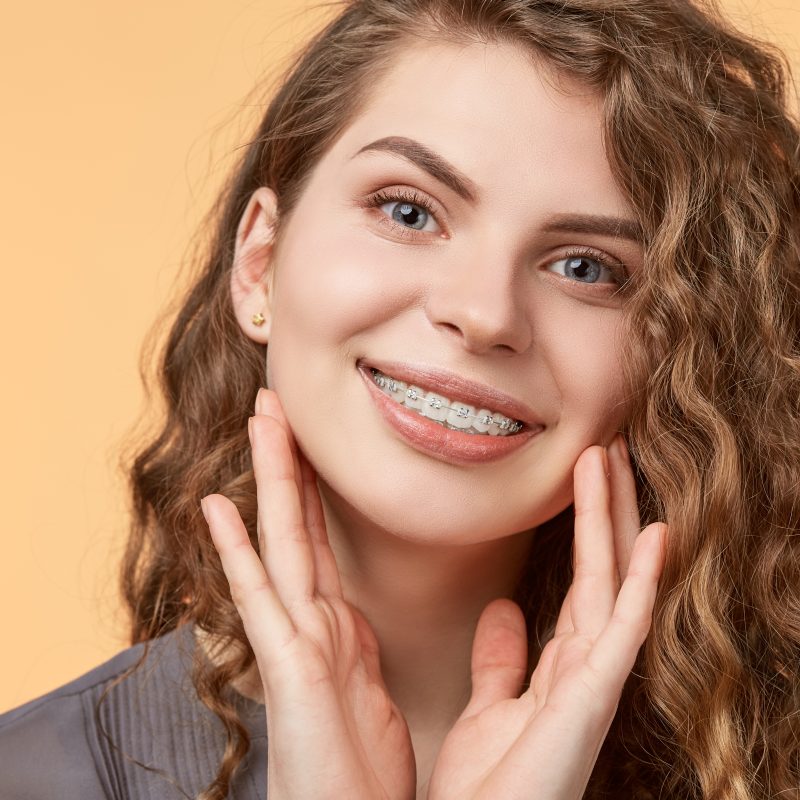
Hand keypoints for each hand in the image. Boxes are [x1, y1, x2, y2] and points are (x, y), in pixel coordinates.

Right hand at [201, 388, 414, 799]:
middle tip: (281, 401)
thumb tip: (365, 620)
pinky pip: (261, 598)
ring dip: (271, 477)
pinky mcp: (288, 670)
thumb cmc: (361, 773)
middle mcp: (312, 623)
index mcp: (338, 625)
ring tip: (261, 418)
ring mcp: (296, 642)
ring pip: (281, 540)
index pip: (323, 538)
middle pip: (298, 523)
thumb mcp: (375, 690)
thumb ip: (366, 648)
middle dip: (290, 460)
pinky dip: (236, 551)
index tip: (313, 440)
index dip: (316, 485)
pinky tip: (215, 507)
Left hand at [426, 437, 667, 799]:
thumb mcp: (490, 707)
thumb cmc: (489, 786)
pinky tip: (655, 534)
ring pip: (608, 580)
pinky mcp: (594, 698)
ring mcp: (594, 680)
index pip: (579, 581)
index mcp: (561, 667)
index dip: (583, 529)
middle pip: (597, 568)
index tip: (583, 479)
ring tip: (612, 457)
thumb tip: (505, 610)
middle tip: (604, 446)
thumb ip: (502, 660)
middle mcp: (586, 666)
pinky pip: (622, 627)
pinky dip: (639, 579)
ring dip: (612, 518)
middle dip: (601, 507)